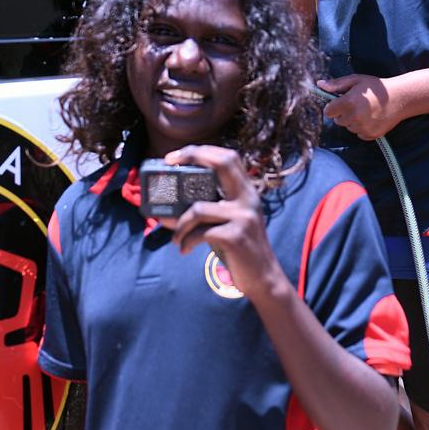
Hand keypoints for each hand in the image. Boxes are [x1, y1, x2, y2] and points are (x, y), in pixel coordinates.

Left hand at [161, 145, 288, 302]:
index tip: (176, 156)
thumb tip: (166, 211)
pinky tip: (184, 249)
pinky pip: (200, 232)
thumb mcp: (228, 223)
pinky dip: (186, 241)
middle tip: (168, 163)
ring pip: (198, 208)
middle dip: (192, 157)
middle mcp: (249, 199)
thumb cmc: (239, 249)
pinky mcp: (235, 236)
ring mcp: (243, 217)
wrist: (262, 278)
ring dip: (180, 224)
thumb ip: (208, 211)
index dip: (202, 151)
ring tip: (175, 238)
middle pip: (223, 164)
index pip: (229, 157)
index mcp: (247, 192)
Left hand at [319, 75, 405, 140]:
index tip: (340, 102)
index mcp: (348, 102)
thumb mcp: (356, 81)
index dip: (333, 107)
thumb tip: (319, 85)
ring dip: (353, 121)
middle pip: (338, 121)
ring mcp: (363, 127)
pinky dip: (362, 128)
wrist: (400, 97)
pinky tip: (372, 118)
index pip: (328, 112)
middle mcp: (354, 117)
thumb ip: (337, 84)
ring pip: (348, 127)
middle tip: (356, 104)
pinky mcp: (371, 135)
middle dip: (344, 113)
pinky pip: (359, 134)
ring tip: (366, 111)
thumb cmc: (376, 87)